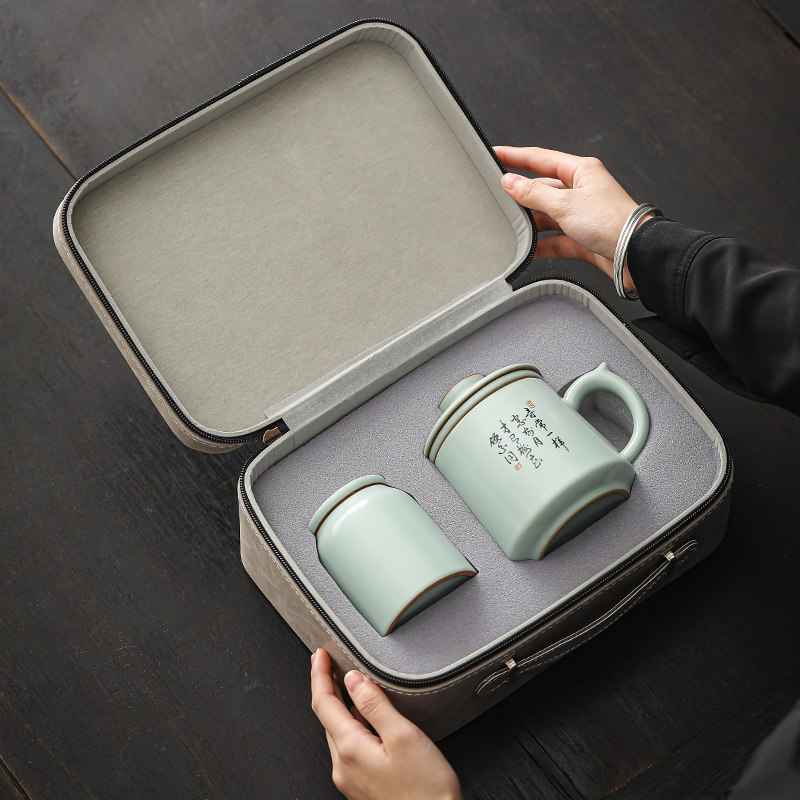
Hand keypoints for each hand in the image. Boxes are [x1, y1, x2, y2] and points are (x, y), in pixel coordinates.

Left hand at [310, 648, 461, 799]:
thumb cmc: (426, 791)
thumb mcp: (403, 736)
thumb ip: (375, 705)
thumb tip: (355, 680)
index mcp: (351, 750)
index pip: (323, 704)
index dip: (320, 675)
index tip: (320, 656)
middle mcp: (345, 767)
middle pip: (327, 718)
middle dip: (328, 688)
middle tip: (331, 664)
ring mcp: (352, 780)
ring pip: (338, 733)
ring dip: (339, 707)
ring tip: (349, 686)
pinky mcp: (362, 787)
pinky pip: (349, 749)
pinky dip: (352, 726)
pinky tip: (366, 721)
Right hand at [494, 146, 642, 291]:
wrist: (636, 254)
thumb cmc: (612, 222)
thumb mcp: (565, 204)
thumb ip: (534, 193)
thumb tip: (510, 182)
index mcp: (581, 170)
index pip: (539, 158)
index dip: (515, 156)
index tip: (495, 154)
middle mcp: (581, 190)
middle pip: (542, 189)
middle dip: (521, 197)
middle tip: (498, 200)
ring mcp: (582, 215)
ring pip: (547, 216)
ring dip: (532, 225)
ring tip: (513, 230)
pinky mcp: (582, 238)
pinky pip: (555, 240)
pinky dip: (541, 246)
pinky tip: (528, 251)